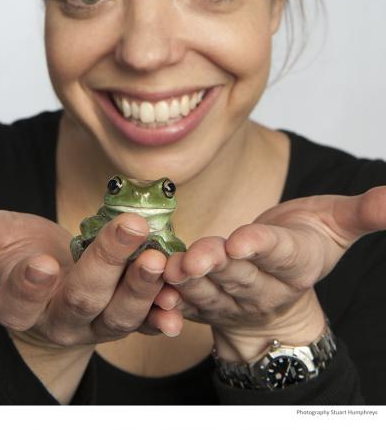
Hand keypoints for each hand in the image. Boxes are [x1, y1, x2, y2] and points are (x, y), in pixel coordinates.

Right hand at [0, 201, 182, 350]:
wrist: (51, 283)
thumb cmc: (20, 255)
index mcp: (19, 304)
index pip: (19, 300)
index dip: (29, 284)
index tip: (41, 261)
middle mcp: (59, 318)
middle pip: (81, 297)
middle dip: (106, 263)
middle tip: (130, 228)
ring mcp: (95, 323)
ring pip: (119, 313)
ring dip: (141, 288)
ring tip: (159, 259)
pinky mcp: (125, 320)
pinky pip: (147, 322)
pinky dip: (163, 314)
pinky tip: (178, 303)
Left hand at [155, 186, 385, 357]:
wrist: (282, 290)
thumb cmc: (307, 244)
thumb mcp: (338, 225)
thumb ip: (363, 212)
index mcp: (296, 262)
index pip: (278, 253)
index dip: (259, 247)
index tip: (241, 240)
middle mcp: (264, 285)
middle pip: (239, 274)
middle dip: (217, 264)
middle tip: (196, 256)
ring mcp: (234, 298)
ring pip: (209, 289)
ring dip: (188, 281)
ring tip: (169, 268)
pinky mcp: (208, 303)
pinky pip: (187, 304)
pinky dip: (170, 299)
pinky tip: (153, 288)